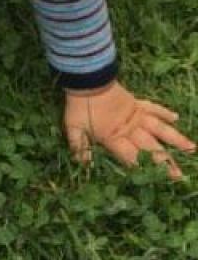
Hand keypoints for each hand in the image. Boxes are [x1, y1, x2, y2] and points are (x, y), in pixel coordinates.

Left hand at [64, 81, 195, 178]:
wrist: (85, 80)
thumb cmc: (78, 106)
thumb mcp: (72, 128)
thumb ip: (79, 147)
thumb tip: (84, 166)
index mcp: (114, 137)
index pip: (131, 157)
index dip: (143, 168)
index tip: (156, 179)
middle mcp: (130, 129)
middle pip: (151, 148)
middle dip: (165, 162)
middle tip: (180, 175)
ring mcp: (136, 115)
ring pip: (159, 129)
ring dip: (175, 139)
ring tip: (191, 148)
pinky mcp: (136, 103)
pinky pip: (153, 108)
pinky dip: (164, 111)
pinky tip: (176, 117)